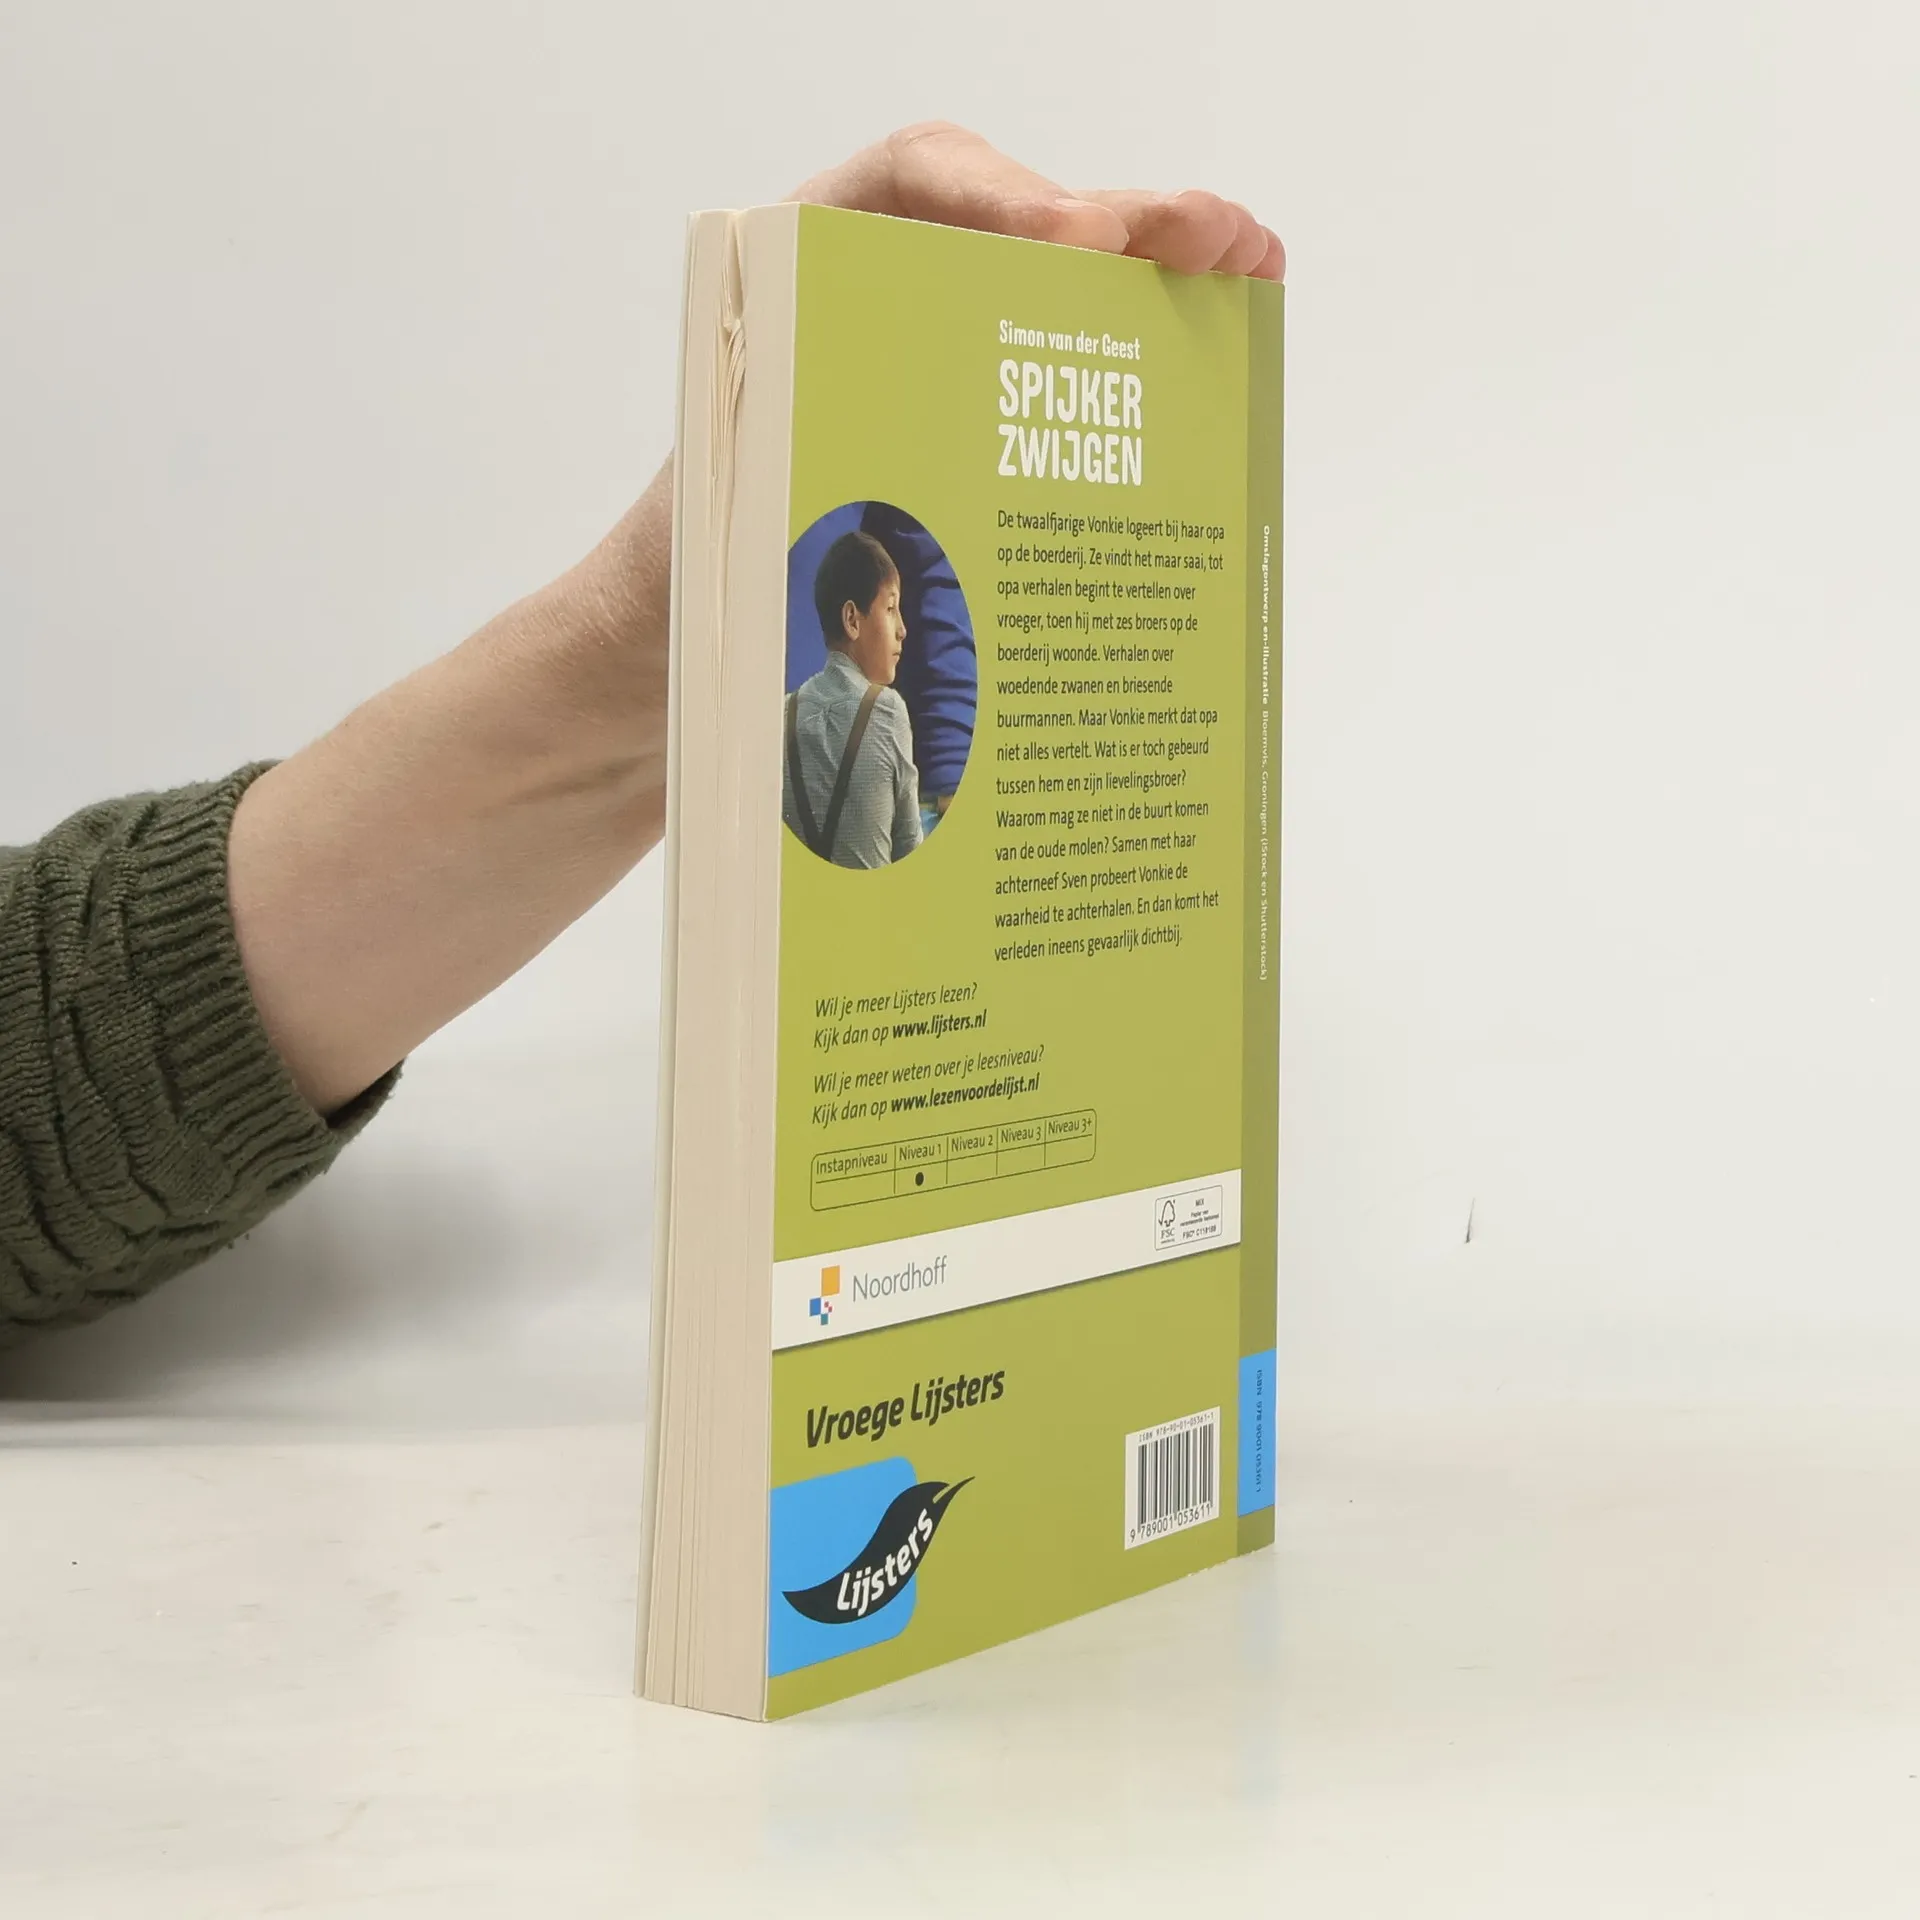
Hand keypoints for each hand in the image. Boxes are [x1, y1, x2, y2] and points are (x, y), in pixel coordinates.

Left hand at [231, 127, 1279, 1116]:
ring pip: (1041, 307)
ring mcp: (909, 386)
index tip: (1075, 246)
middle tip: (1227, 249)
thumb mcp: (725, 558)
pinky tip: (1198, 394)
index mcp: (782, 313)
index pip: (896, 196)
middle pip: (1005, 238)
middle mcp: (857, 329)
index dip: (995, 200)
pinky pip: (1043, 396)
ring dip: (1151, 287)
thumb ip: (809, 519)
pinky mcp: (946, 455)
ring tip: (1249, 284)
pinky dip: (1125, 383)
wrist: (637, 690)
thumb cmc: (660, 622)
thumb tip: (929, 523)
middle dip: (1128, 224)